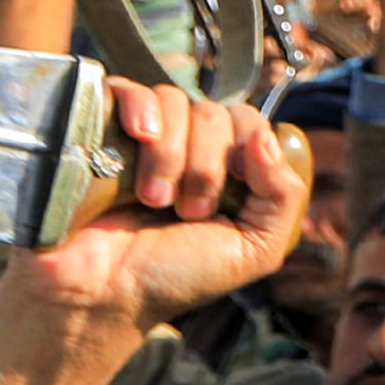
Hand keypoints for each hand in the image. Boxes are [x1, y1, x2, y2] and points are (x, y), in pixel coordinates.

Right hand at [0, 83, 310, 341]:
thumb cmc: (175, 276)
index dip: (246, 151)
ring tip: (154, 200)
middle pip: (216, 113)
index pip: (250, 123)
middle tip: (187, 211)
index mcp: (225, 168)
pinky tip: (141, 137)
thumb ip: (283, 195)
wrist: (101, 295)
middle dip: (206, 166)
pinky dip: (141, 108)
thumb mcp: (254, 248)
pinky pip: (128, 89)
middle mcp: (186, 146)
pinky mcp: (101, 129)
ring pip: (175, 101)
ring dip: (171, 155)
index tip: (224, 199)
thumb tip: (266, 136)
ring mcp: (142, 137)